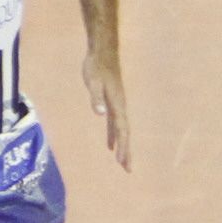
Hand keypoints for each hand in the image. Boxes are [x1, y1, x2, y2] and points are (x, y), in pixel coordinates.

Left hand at [83, 49, 131, 168]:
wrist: (102, 52)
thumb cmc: (96, 67)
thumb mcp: (93, 82)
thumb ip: (96, 98)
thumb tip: (100, 113)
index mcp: (117, 105)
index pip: (121, 130)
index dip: (122, 146)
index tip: (122, 161)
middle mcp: (120, 107)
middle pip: (125, 133)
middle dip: (126, 151)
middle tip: (129, 170)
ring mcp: (117, 105)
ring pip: (121, 130)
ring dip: (122, 146)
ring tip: (122, 162)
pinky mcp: (112, 102)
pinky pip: (114, 124)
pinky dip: (112, 135)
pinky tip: (109, 144)